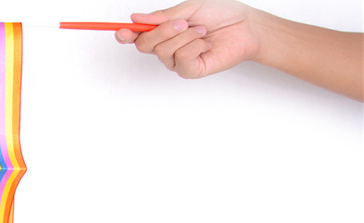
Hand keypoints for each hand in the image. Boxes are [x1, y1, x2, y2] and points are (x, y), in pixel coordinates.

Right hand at [116, 2, 262, 78]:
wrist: (244, 25)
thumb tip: (137, 18)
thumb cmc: (220, 13)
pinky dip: (195, 47)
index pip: (138, 36)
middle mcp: (167, 48)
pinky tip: (206, 43)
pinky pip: (181, 59)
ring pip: (164, 51)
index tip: (121, 31)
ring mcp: (177, 61)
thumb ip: (163, 16)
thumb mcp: (189, 8)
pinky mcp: (189, 71)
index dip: (127, 35)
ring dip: (186, 36)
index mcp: (164, 31)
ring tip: (202, 32)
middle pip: (145, 45)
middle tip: (184, 22)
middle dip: (163, 30)